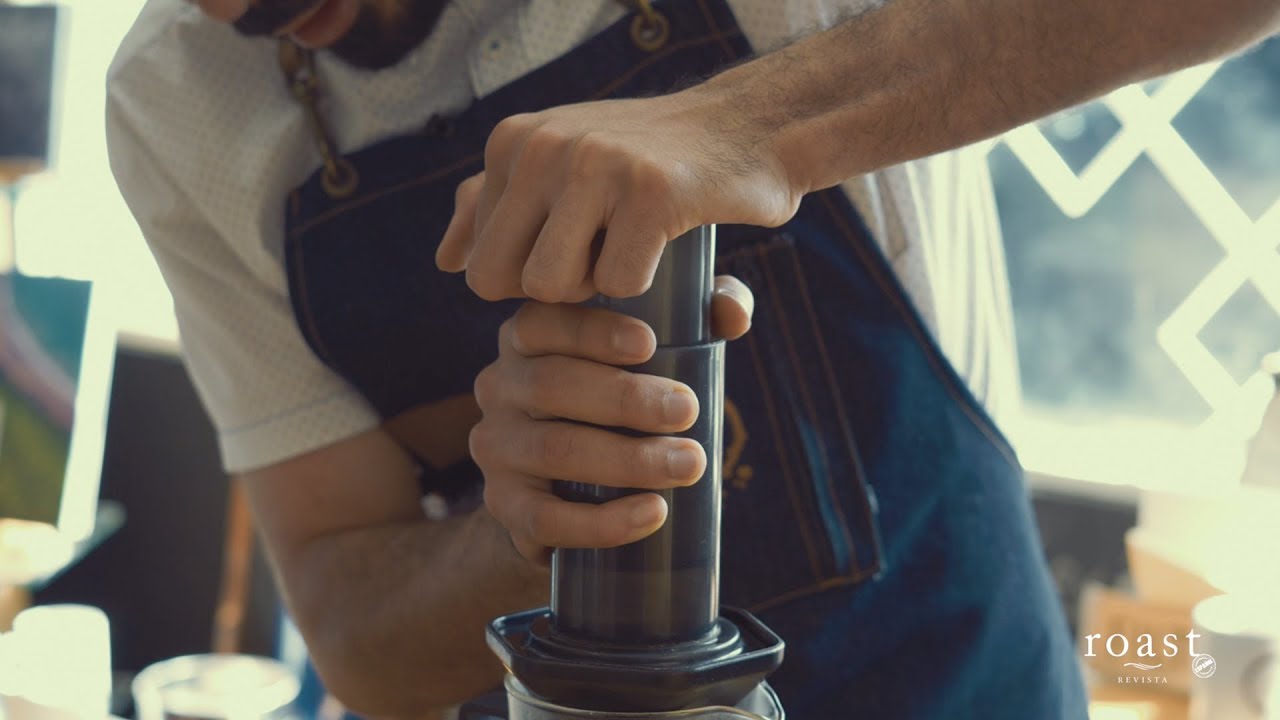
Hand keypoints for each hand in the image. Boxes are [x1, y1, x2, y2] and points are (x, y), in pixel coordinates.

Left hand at [435, 90, 799, 302]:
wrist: (746, 129)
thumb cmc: (649, 162)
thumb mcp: (559, 165)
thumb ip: (495, 206)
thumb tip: (445, 262)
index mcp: (511, 142)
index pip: (480, 266)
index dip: (531, 279)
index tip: (578, 247)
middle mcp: (541, 146)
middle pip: (500, 282)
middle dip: (550, 294)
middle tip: (598, 262)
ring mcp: (593, 164)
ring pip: (550, 287)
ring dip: (594, 289)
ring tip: (627, 248)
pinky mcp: (648, 192)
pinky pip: (618, 284)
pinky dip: (644, 284)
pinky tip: (663, 243)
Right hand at [470, 276, 753, 565]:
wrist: (566, 495)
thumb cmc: (623, 404)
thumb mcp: (656, 351)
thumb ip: (699, 317)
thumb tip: (731, 314)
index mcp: (528, 340)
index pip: (543, 323)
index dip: (591, 331)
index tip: (648, 343)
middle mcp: (500, 387)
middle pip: (552, 386)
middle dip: (626, 399)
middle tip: (687, 411)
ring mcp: (496, 450)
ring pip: (553, 451)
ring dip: (627, 460)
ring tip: (689, 464)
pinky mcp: (507, 508)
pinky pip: (547, 518)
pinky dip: (603, 521)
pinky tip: (653, 513)